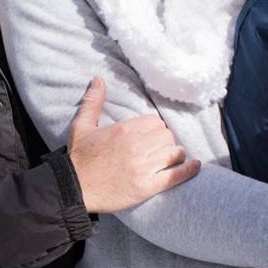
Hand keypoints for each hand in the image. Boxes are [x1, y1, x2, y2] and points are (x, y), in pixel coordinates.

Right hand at [66, 78, 200, 213]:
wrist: (73, 188)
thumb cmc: (78, 158)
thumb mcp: (81, 126)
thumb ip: (93, 102)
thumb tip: (98, 79)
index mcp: (125, 130)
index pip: (156, 122)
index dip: (155, 129)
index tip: (149, 136)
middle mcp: (137, 146)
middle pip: (167, 136)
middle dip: (164, 141)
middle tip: (157, 149)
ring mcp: (144, 167)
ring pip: (174, 152)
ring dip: (174, 154)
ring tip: (170, 158)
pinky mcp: (147, 187)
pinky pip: (176, 175)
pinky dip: (188, 170)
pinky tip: (195, 166)